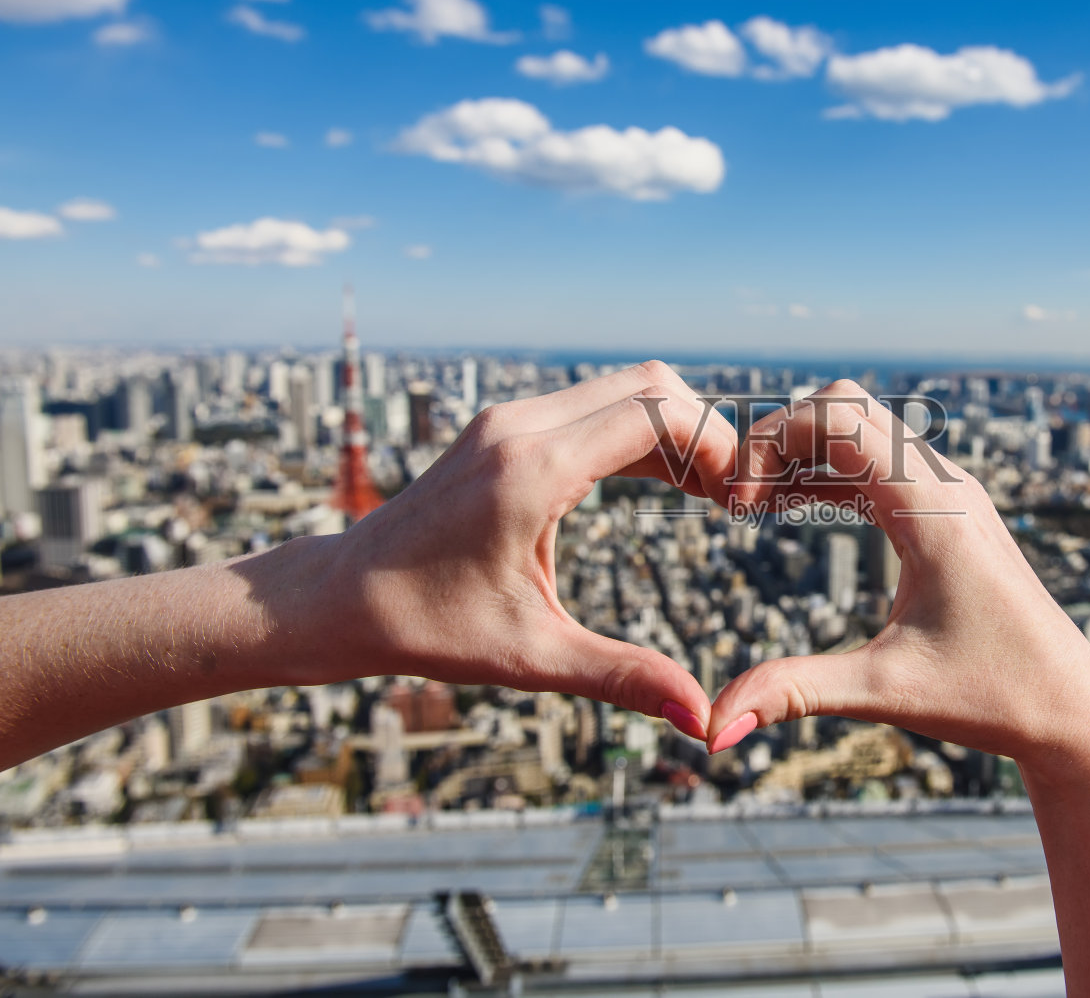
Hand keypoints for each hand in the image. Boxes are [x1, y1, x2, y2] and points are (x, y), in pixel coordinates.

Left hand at [315, 360, 734, 737]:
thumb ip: (623, 678)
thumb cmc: (423, 628)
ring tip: (704, 492)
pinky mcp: (503, 428)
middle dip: (703, 431)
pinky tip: (660, 481)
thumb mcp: (531, 657)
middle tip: (729, 496)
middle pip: (649, 384)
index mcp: (531, 471)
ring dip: (672, 428)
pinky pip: (591, 404)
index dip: (713, 447)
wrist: (338, 598)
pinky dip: (638, 431)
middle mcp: (520, 428)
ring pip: (622, 387)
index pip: (654, 414)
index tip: (736, 502)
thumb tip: (702, 719)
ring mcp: (508, 421)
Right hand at [704, 380, 1089, 766]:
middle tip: (733, 500)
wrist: (1072, 713)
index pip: (837, 416)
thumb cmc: (994, 699)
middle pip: (844, 406)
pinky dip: (827, 474)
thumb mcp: (885, 692)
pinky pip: (877, 467)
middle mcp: (946, 485)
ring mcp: (952, 495)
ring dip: (801, 453)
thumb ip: (795, 693)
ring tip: (746, 506)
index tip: (733, 506)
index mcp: (933, 507)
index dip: (771, 442)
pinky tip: (785, 508)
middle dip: (779, 437)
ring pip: (862, 431)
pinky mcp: (950, 516)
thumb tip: (713, 728)